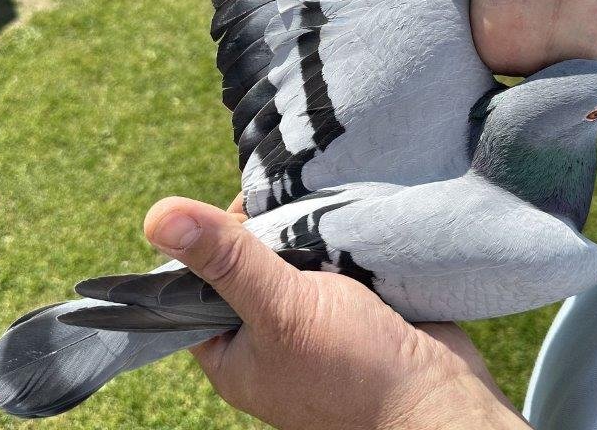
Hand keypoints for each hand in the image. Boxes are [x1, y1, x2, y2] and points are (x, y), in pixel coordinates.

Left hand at [144, 196, 529, 429]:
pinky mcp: (346, 304)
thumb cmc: (353, 367)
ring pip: (288, 256)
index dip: (207, 241)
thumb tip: (157, 216)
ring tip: (312, 200)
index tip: (237, 208)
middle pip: (244, 263)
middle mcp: (265, 337)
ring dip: (298, 228)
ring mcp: (308, 321)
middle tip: (283, 202)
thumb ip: (225, 262)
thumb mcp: (280, 307)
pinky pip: (326, 258)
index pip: (195, 284)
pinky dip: (330, 235)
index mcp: (232, 352)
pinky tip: (338, 212)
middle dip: (261, 228)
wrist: (439, 397)